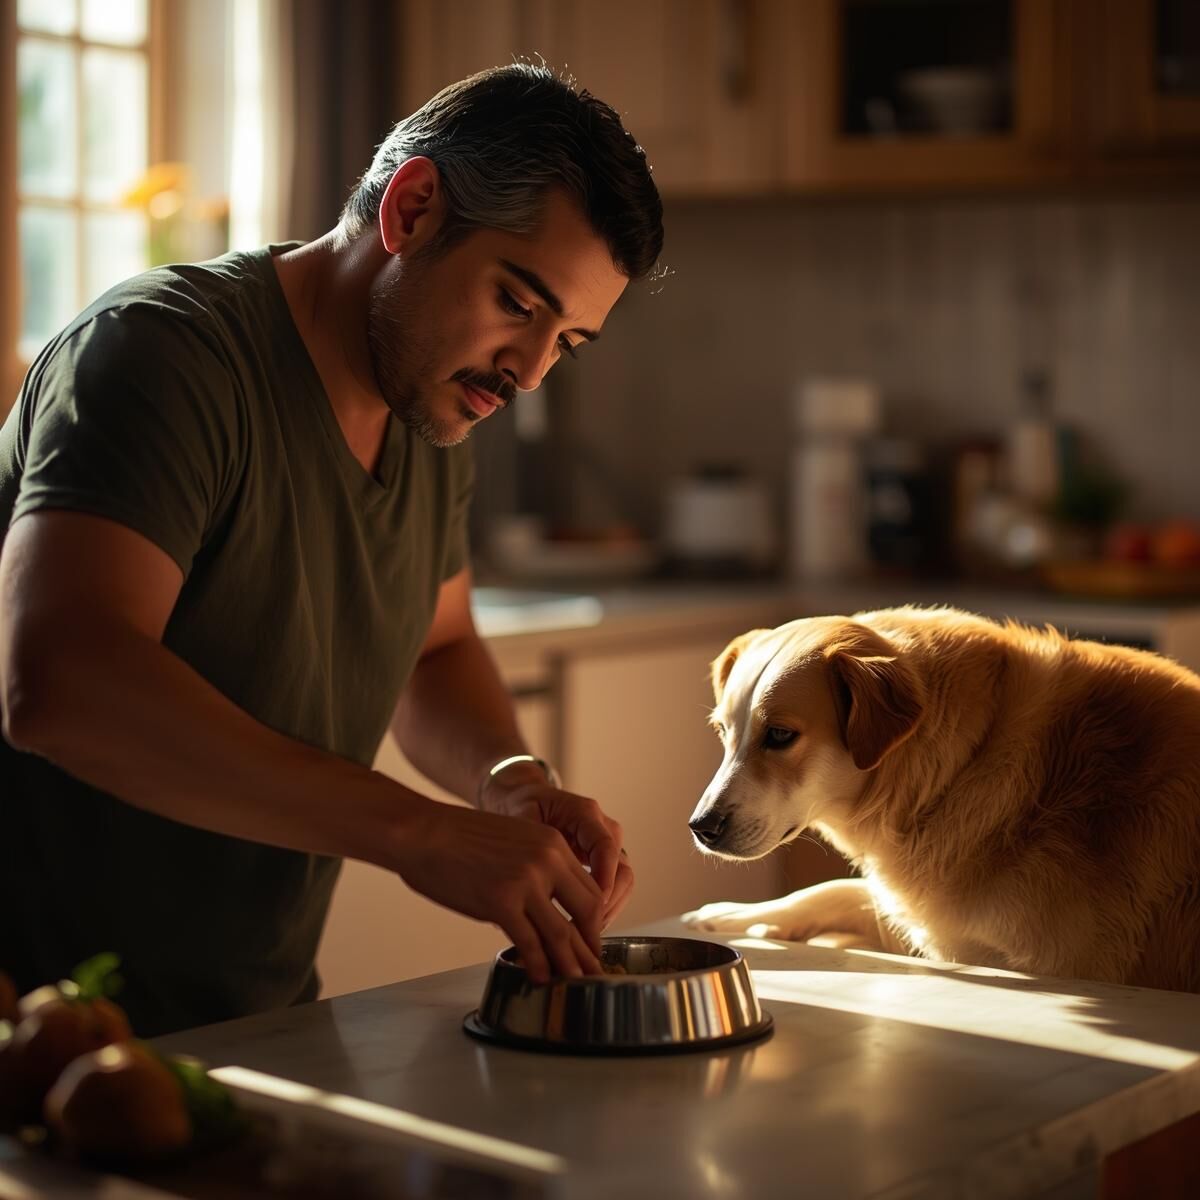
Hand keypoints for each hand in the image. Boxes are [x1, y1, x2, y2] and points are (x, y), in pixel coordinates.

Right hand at [393, 800, 604, 983]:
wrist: (423, 832)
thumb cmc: (459, 837)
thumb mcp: (514, 840)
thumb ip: (536, 868)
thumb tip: (542, 908)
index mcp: (553, 843)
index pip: (590, 887)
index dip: (594, 920)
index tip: (590, 938)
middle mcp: (547, 861)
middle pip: (587, 911)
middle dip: (590, 944)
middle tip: (591, 966)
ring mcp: (526, 882)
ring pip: (561, 933)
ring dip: (570, 963)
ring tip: (574, 981)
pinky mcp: (501, 903)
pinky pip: (529, 943)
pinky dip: (538, 965)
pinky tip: (540, 977)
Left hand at [484, 774, 633, 930]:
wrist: (528, 798)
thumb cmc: (524, 806)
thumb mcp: (521, 819)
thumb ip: (524, 848)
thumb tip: (523, 884)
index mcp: (585, 814)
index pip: (606, 848)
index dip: (603, 880)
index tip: (591, 907)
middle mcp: (604, 829)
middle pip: (623, 870)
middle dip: (608, 903)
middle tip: (585, 929)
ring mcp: (607, 847)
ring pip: (624, 883)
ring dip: (608, 910)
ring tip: (584, 934)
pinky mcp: (603, 862)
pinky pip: (614, 888)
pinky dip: (603, 909)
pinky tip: (583, 928)